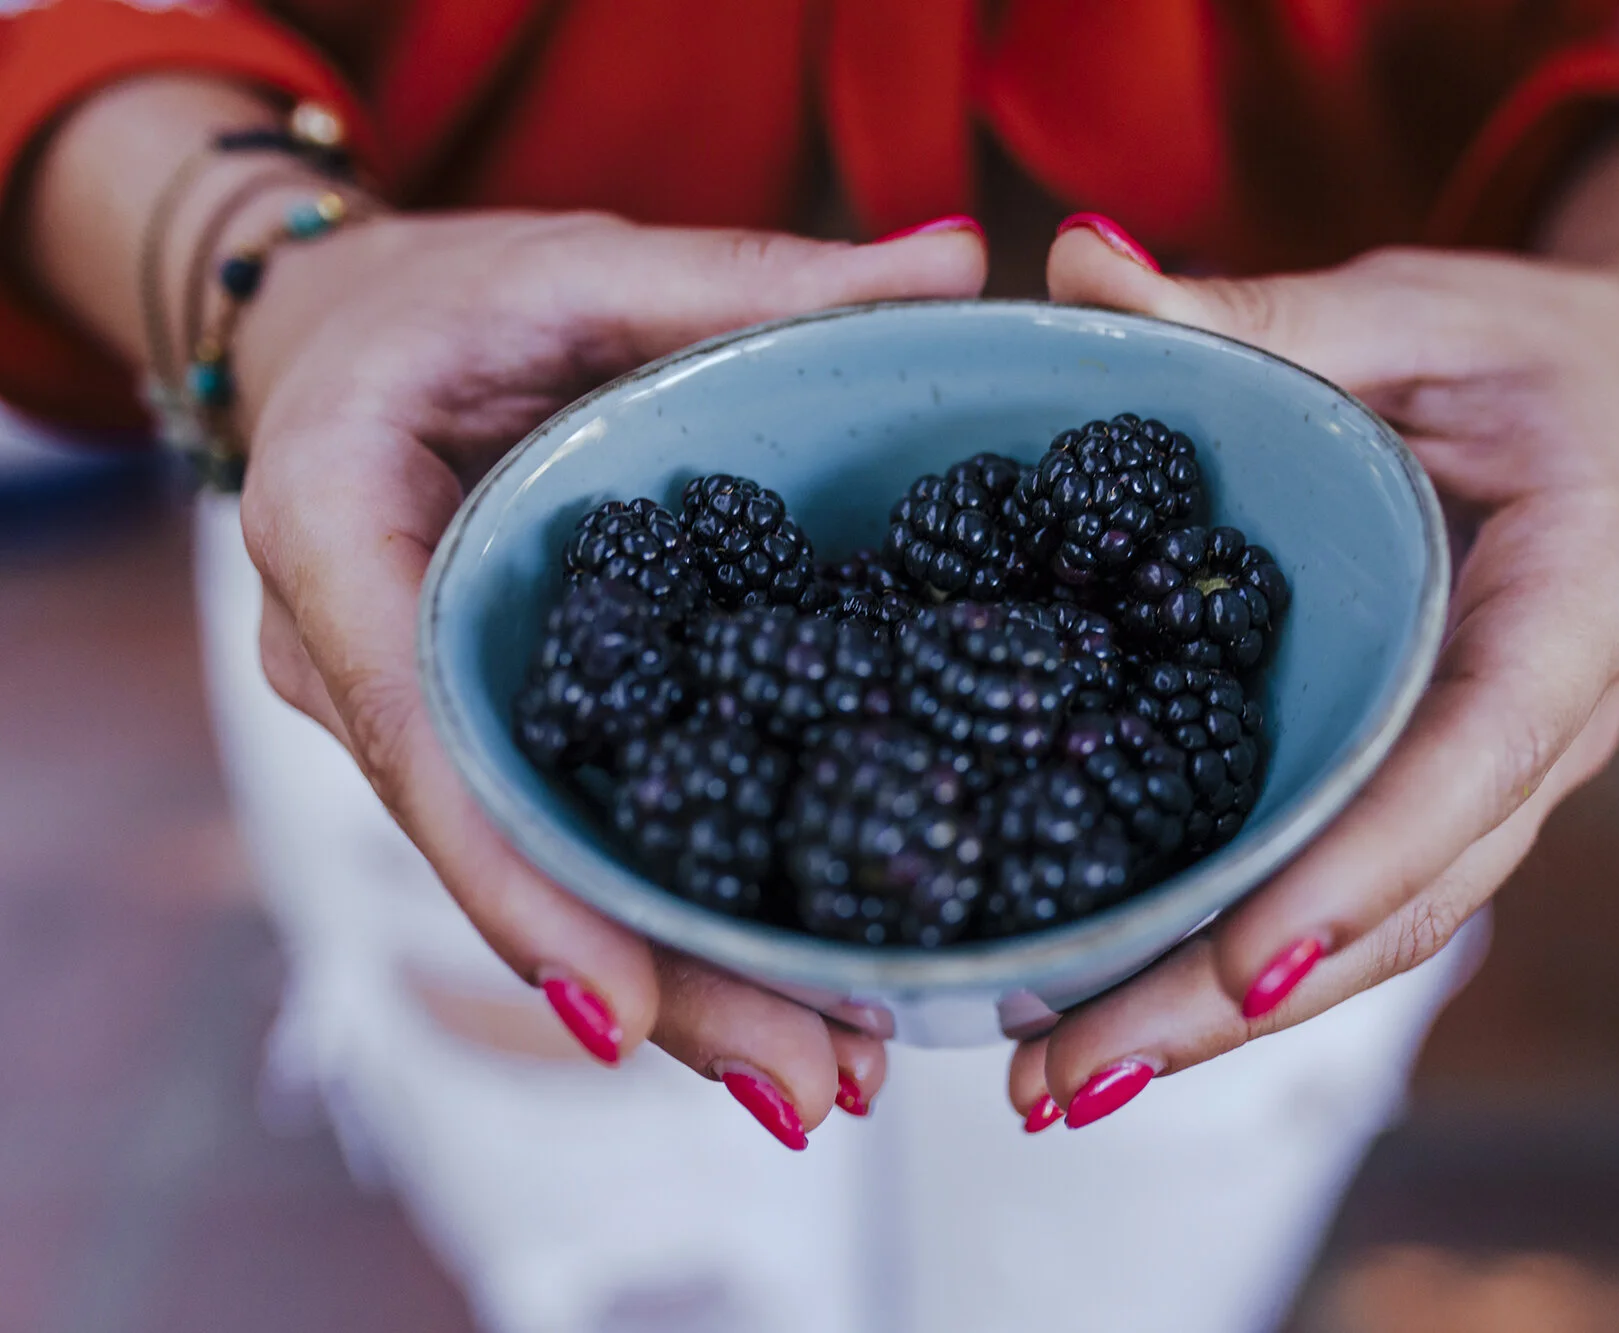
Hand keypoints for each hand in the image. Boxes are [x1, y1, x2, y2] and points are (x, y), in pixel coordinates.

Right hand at [235, 208, 985, 1140]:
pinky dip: (670, 919)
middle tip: (813, 1080)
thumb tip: (953, 260)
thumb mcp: (576, 269)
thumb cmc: (439, 305)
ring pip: (547, 880)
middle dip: (656, 988)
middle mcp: (372, 670)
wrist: (334, 349)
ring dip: (681, 988)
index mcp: (345, 547)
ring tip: (833, 1067)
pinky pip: (575, 840)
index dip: (527, 886)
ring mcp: (428, 724)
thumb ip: (749, 279)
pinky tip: (790, 982)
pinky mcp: (496, 738)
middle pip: (510, 859)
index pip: (427, 743)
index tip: (632, 1008)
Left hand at [1012, 195, 1618, 1127]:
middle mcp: (1546, 722)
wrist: (1616, 407)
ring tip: (1057, 1080)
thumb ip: (1251, 312)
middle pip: (1399, 896)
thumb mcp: (1404, 306)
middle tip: (1064, 1079)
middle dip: (1233, 998)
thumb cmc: (1521, 351)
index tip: (1240, 962)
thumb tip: (1067, 265)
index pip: (1473, 755)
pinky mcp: (1429, 791)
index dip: (1363, 867)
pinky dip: (1239, 960)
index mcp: (1574, 596)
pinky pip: (1344, 895)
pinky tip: (1115, 1006)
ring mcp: (1489, 777)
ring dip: (1217, 1017)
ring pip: (1370, 932)